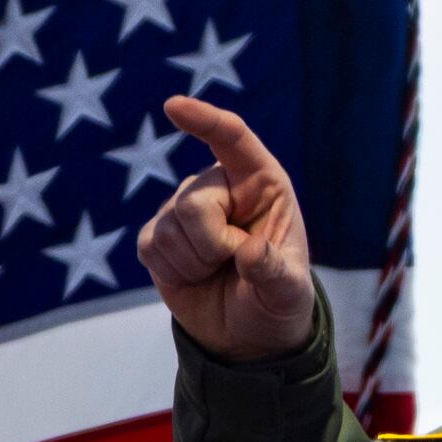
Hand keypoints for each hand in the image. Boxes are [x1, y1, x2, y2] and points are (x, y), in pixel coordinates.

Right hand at [142, 97, 317, 358]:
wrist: (248, 334)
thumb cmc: (277, 301)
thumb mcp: (289, 292)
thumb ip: (274, 272)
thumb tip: (249, 251)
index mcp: (262, 183)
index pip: (232, 139)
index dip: (204, 121)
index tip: (174, 107)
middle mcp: (221, 187)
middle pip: (194, 202)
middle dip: (213, 246)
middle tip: (236, 264)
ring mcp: (183, 208)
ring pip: (170, 228)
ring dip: (195, 264)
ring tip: (217, 271)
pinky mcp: (158, 235)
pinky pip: (152, 247)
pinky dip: (174, 272)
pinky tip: (194, 276)